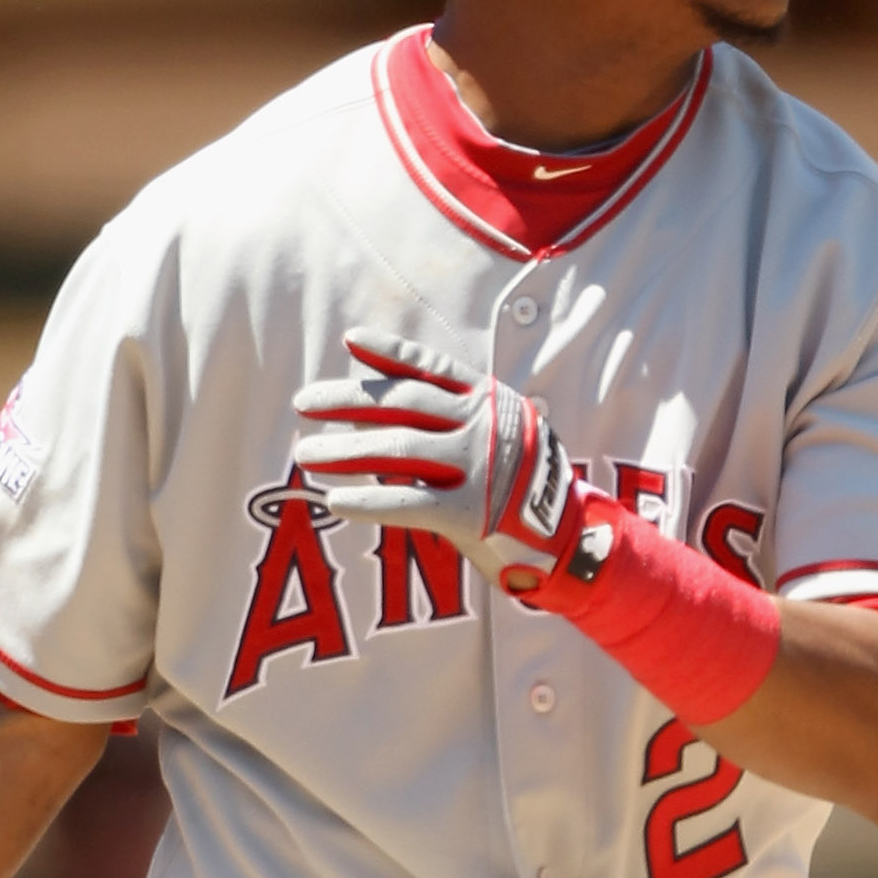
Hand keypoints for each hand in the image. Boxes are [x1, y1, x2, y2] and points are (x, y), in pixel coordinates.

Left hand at [289, 334, 588, 591]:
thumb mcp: (500, 434)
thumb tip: (378, 406)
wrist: (573, 538)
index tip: (351, 339)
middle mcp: (482, 426)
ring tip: (304, 454)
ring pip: (396, 449)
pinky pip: (407, 503)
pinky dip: (367, 501)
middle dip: (347, 400)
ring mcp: (477, 467)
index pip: (431, 368)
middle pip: (402, 404)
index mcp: (489, 400)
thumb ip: (449, 418)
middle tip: (304, 401)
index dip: (390, 353)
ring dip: (343, 449)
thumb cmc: (522, 485)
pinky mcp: (470, 513)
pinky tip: (334, 500)